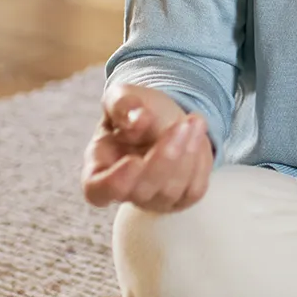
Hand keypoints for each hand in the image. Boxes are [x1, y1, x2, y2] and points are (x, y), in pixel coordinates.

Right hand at [82, 82, 214, 212]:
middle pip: (141, 190)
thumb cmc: (134, 110)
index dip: (115, 182)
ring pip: (170, 190)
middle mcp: (124, 192)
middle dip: (164, 157)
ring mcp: (153, 199)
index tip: (134, 161)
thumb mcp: (122, 96)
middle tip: (180, 125)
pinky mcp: (181, 198)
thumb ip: (122, 105)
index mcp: (98, 168)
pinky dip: (199, 159)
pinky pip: (193, 188)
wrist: (163, 117)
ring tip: (193, 121)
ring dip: (186, 154)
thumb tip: (137, 120)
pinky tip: (197, 132)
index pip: (97, 190)